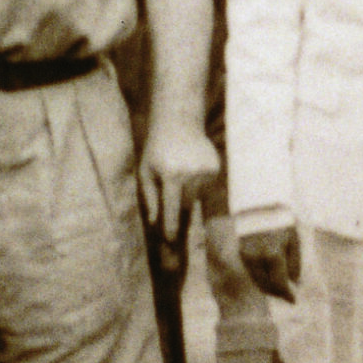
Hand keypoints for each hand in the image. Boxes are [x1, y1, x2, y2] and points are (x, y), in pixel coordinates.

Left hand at [138, 126, 220, 250]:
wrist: (178, 122)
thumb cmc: (156, 149)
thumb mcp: (145, 171)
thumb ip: (150, 197)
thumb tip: (155, 222)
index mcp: (171, 176)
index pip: (172, 209)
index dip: (171, 227)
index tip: (170, 240)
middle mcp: (192, 175)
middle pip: (187, 206)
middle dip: (179, 211)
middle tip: (173, 209)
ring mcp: (206, 171)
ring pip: (198, 197)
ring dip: (188, 196)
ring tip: (179, 177)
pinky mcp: (216, 167)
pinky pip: (206, 187)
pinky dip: (198, 185)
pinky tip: (191, 169)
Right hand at [238, 225, 301, 302]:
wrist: (259, 205)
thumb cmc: (281, 222)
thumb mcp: (294, 240)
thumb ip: (294, 264)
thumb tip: (294, 283)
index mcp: (273, 255)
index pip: (279, 283)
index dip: (287, 295)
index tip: (294, 301)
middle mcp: (257, 258)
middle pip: (267, 285)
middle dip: (278, 293)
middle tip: (287, 297)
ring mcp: (247, 256)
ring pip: (257, 281)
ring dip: (268, 288)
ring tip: (279, 290)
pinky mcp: (241, 253)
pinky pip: (252, 272)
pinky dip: (260, 279)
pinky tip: (269, 278)